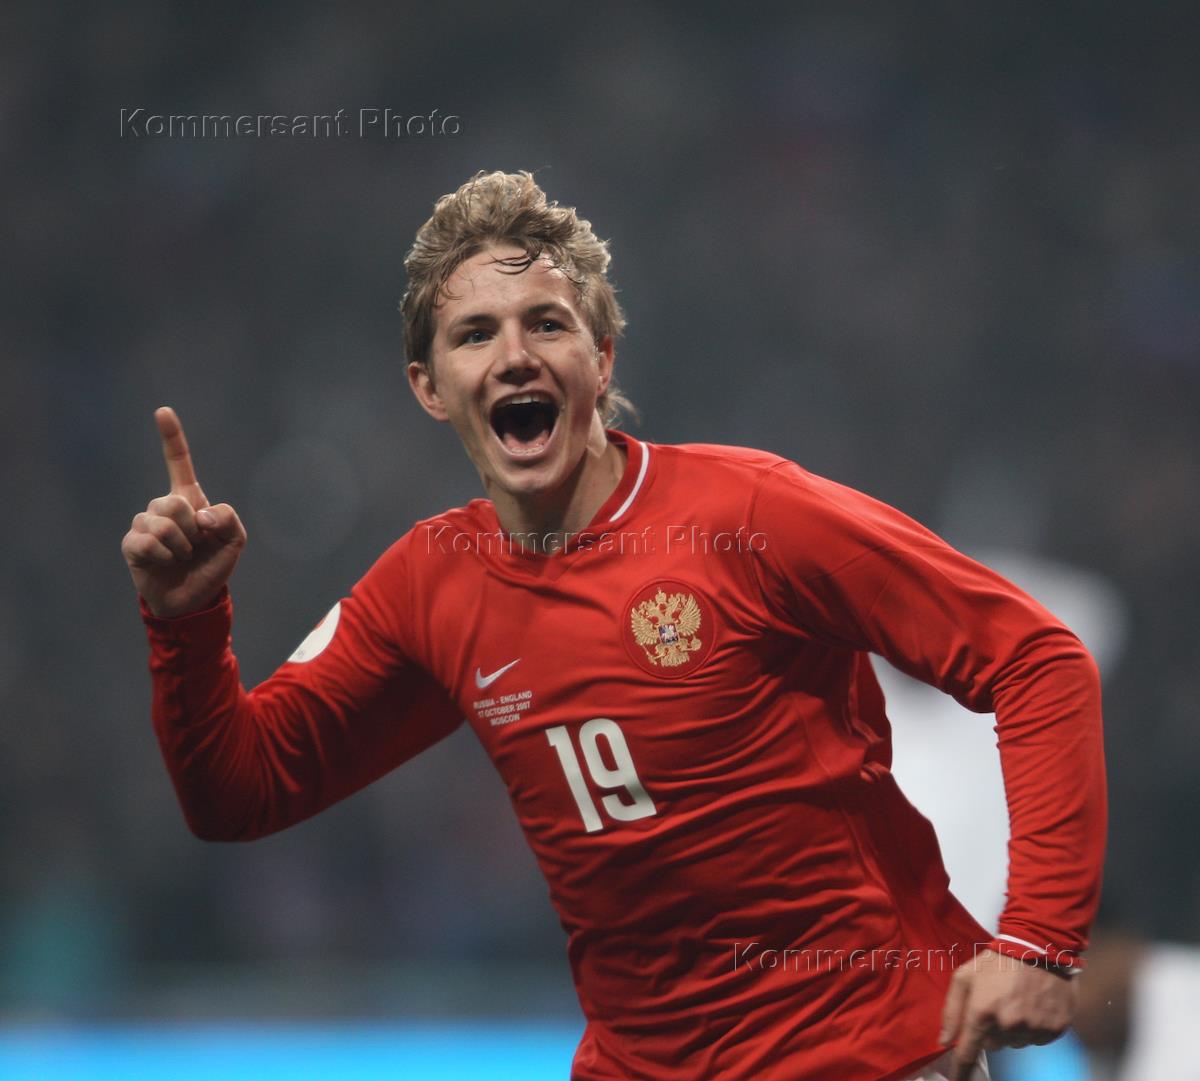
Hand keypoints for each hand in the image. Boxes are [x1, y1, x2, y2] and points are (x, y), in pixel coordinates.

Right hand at [121, 406, 246, 617]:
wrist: (194, 598)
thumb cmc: (212, 565)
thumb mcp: (234, 540)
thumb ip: (227, 518)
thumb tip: (197, 514)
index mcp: (189, 499)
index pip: (179, 463)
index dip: (171, 437)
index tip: (162, 411)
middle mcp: (163, 507)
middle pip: (174, 502)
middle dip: (192, 528)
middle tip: (195, 546)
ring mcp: (145, 524)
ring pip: (161, 522)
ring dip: (180, 545)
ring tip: (181, 557)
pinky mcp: (132, 544)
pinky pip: (147, 541)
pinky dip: (164, 555)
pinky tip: (164, 563)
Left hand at [939, 948, 1075, 1079]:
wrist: (1039, 947)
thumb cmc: (997, 961)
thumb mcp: (965, 976)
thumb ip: (951, 1009)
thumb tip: (944, 1041)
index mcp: (983, 1011)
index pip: (969, 1051)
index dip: (961, 1069)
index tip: (955, 1080)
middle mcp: (1009, 1024)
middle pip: (993, 1045)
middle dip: (990, 1030)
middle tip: (995, 1005)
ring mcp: (1034, 1028)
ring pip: (1015, 1043)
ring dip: (1012, 1029)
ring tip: (1016, 1002)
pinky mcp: (1055, 1029)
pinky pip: (1037, 1040)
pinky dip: (1033, 1028)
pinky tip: (1033, 1006)